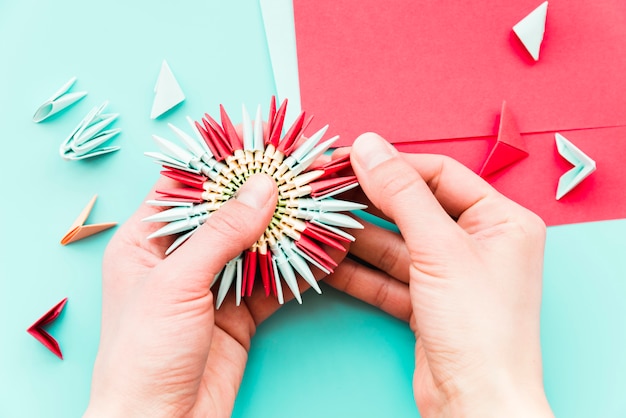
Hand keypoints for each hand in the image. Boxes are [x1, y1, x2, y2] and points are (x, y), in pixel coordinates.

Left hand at [85, 174, 312, 416]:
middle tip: (300, 170)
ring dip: (286, 227)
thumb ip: (222, 233)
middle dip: (263, 194)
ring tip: (318, 202)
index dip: (221, 163)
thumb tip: (260, 187)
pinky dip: (297, 266)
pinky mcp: (239, 312)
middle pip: (227, 214)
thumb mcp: (177, 283)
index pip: (185, 187)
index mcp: (145, 242)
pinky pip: (272, 280)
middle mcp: (179, 258)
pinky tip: (321, 249)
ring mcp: (212, 285)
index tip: (257, 143)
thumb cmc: (144, 354)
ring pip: (255, 245)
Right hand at [326, 133, 553, 416]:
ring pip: (394, 244)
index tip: (349, 158)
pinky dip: (357, 270)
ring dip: (355, 237)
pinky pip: (387, 276)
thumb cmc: (479, 328)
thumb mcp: (439, 248)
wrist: (476, 405)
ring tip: (315, 221)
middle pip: (412, 209)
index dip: (392, 165)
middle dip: (368, 201)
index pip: (439, 174)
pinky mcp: (426, 303)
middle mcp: (478, 244)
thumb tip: (370, 147)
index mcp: (500, 220)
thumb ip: (402, 194)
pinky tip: (325, 259)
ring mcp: (450, 275)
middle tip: (323, 188)